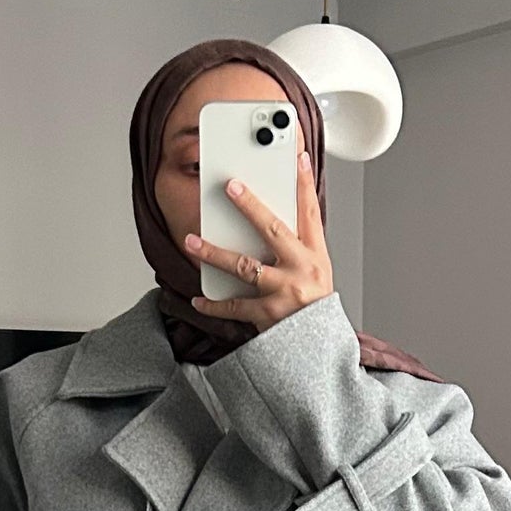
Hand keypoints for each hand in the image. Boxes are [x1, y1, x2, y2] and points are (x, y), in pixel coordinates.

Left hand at [182, 146, 333, 327]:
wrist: (318, 351)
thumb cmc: (313, 310)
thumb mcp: (315, 273)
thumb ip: (296, 247)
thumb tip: (268, 219)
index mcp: (315, 256)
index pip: (310, 213)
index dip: (304, 184)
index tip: (295, 159)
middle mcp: (302, 271)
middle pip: (274, 230)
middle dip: (250, 206)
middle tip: (230, 186)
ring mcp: (285, 293)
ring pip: (244, 266)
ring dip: (214, 252)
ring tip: (191, 242)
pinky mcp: (268, 316)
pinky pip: (234, 306)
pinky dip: (213, 304)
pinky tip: (197, 298)